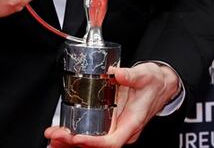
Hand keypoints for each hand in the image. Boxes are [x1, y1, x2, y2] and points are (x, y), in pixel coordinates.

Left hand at [43, 63, 179, 146]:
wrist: (160, 85)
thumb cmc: (153, 83)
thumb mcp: (145, 75)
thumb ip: (131, 75)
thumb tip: (117, 73)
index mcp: (132, 122)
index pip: (112, 141)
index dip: (93, 142)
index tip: (76, 137)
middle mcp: (123, 130)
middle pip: (97, 145)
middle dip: (74, 143)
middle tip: (55, 135)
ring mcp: (115, 128)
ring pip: (91, 142)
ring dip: (71, 142)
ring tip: (52, 138)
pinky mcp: (109, 124)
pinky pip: (91, 134)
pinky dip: (75, 135)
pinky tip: (61, 135)